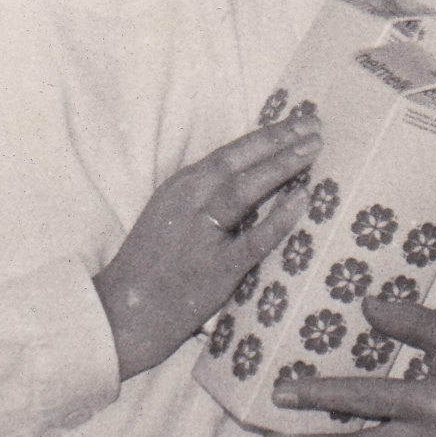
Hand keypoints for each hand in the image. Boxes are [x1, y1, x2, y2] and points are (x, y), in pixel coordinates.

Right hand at [94, 117, 319, 380]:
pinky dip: (279, 218)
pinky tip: (302, 200)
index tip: (297, 121)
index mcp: (180, 187)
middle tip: (314, 125)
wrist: (120, 315)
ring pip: (245, 188)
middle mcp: (189, 202)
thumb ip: (204, 196)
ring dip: (282, 164)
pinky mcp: (215, 269)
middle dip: (280, 139)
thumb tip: (253, 177)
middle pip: (240, 161)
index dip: (266, 134)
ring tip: (313, 148)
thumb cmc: (149, 267)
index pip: (230, 152)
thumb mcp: (170, 216)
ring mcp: (201, 234)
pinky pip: (253, 239)